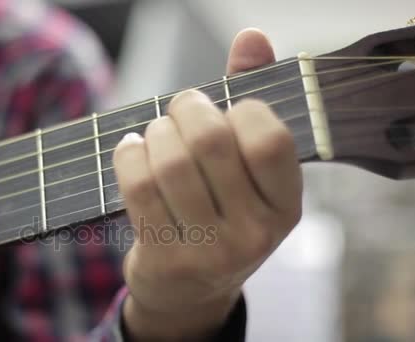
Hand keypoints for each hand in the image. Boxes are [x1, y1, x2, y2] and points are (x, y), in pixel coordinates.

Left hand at [113, 29, 302, 339]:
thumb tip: (251, 36)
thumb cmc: (220, 213)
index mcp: (286, 205)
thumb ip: (252, 100)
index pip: (268, 138)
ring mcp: (210, 250)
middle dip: (185, 109)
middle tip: (179, 109)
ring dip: (154, 133)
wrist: (190, 290)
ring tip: (154, 134)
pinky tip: (131, 150)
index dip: (240, 109)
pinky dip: (128, 155)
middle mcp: (255, 232)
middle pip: (210, 141)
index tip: (225, 110)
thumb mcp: (248, 171)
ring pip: (169, 163)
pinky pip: (138, 186)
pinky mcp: (166, 257)